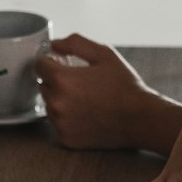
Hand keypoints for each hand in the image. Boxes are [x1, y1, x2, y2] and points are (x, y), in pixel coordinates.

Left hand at [35, 34, 160, 149]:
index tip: (65, 64)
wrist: (140, 119)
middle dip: (57, 81)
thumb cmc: (125, 86)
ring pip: (50, 105)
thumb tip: (55, 44)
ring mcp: (60, 123)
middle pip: (43, 85)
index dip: (53, 61)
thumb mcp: (105, 54)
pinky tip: (88, 113)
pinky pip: (59, 123)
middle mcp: (56, 103)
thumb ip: (75, 43)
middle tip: (82, 82)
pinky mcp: (66, 138)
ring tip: (87, 99)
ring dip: (61, 100)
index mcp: (62, 79)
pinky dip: (68, 118)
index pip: (40, 65)